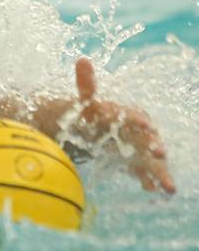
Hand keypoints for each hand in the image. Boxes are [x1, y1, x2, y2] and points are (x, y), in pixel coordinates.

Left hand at [74, 58, 175, 193]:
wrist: (92, 130)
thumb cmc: (92, 114)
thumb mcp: (86, 101)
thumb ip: (86, 83)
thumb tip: (82, 59)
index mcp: (128, 114)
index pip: (136, 116)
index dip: (140, 120)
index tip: (145, 125)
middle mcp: (138, 131)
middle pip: (148, 139)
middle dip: (155, 147)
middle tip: (160, 153)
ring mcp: (138, 148)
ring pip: (151, 160)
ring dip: (160, 172)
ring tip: (169, 187)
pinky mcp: (134, 162)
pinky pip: (143, 172)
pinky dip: (147, 180)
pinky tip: (152, 190)